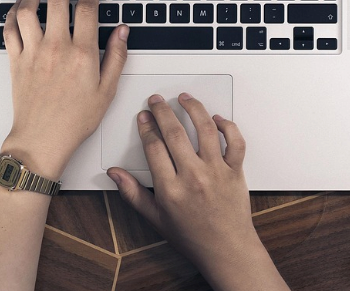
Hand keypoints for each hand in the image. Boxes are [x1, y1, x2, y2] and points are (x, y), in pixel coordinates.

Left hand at [1, 0, 128, 178]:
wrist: (42, 139)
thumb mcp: (107, 90)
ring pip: (29, 8)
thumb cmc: (75, 120)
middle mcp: (56, 47)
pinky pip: (10, 28)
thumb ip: (116, 56)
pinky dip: (13, 12)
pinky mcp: (16, 60)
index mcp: (82, 53)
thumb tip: (123, 31)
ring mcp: (33, 51)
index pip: (88, 7)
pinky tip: (21, 5)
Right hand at [107, 93, 288, 290]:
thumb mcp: (155, 218)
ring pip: (205, 130)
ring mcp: (216, 172)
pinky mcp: (235, 171)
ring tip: (184, 98)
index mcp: (170, 189)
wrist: (226, 250)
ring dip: (193, 109)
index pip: (154, 146)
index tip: (143, 117)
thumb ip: (133, 193)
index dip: (146, 127)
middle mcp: (193, 177)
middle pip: (174, 133)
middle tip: (156, 101)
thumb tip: (114, 174)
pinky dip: (227, 126)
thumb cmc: (192, 236)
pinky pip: (235, 142)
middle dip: (162, 111)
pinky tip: (217, 118)